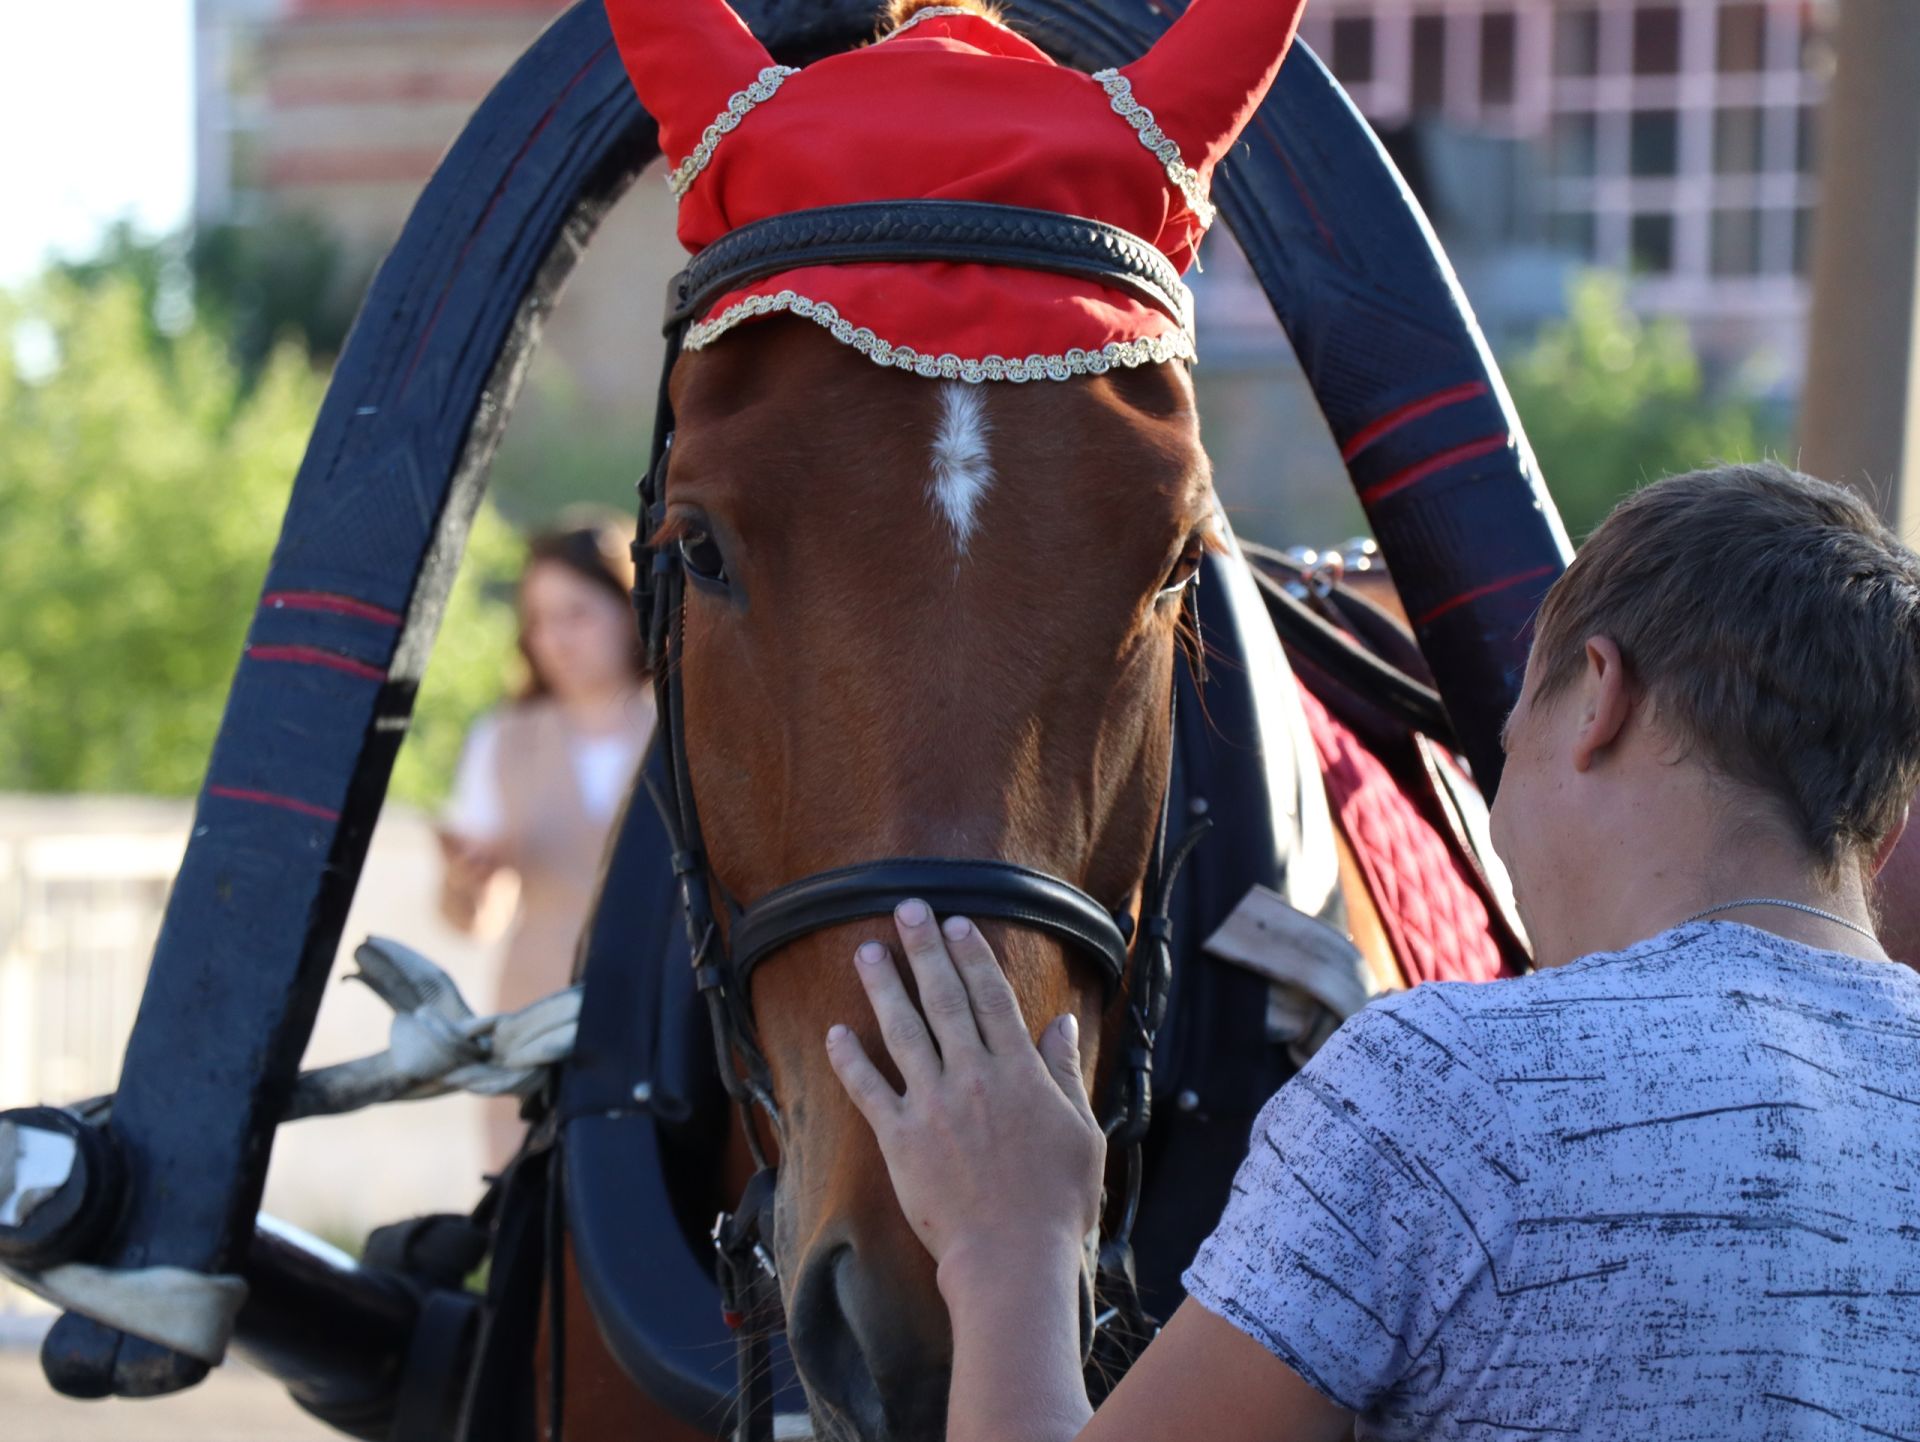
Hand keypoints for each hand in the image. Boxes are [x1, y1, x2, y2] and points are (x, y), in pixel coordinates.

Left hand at [825, 901, 1105, 1291]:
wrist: (1011, 1257)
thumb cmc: (1055, 1201)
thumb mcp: (1081, 1132)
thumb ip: (1065, 1073)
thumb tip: (1062, 1024)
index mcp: (1019, 1072)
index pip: (991, 998)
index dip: (972, 956)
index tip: (956, 923)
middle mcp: (973, 1077)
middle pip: (944, 1000)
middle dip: (925, 949)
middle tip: (907, 909)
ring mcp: (933, 1105)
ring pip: (903, 1031)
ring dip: (883, 987)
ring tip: (867, 951)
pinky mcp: (901, 1139)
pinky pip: (869, 1090)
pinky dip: (850, 1060)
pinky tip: (834, 1031)